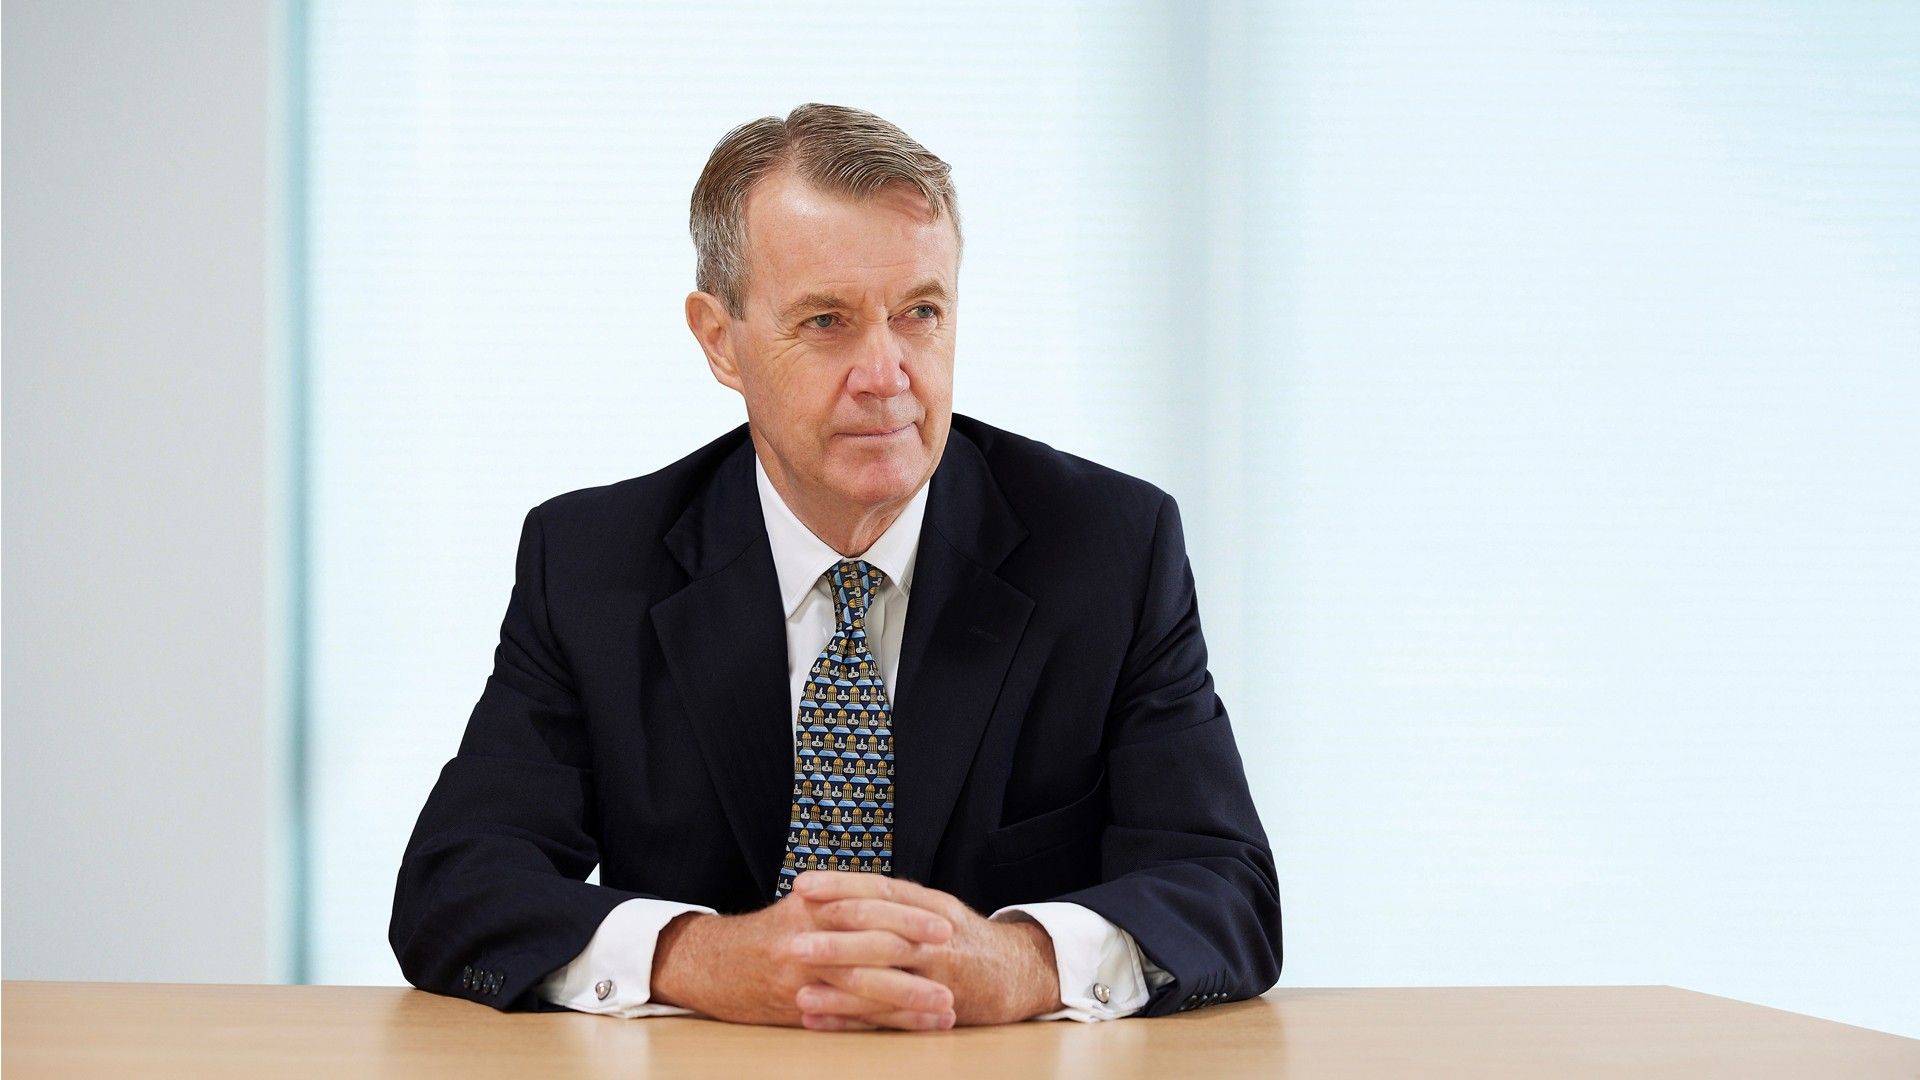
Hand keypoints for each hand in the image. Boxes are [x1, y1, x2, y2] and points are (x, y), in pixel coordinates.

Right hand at [649, 889, 956, 1029]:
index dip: (911, 918)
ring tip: (946, 1008)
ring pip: (863, 989)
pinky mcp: (797, 1007)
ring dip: (909, 1001)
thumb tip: (901, 899)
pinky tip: (914, 1027)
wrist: (713, 964)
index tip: (947, 925)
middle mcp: (808, 938)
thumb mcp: (804, 905)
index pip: (871, 908)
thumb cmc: (770, 933)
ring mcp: (801, 976)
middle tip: (956, 970)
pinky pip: (847, 1018)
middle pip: (871, 950)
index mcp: (814, 905)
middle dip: (918, 963)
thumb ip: (847, 901)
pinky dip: (884, 1024)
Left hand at [790, 870, 1063, 1028]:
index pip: (881, 891)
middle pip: (881, 935)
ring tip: (799, 993)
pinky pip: (889, 1016)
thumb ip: (896, 902)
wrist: (1020, 971)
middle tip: (792, 944)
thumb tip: (841, 888)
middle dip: (834, 941)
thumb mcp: (937, 909)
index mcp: (931, 905)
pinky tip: (820, 1021)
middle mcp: (935, 936)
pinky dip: (853, 1020)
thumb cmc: (966, 938)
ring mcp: (939, 974)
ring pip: (885, 979)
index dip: (840, 886)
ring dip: (840, 988)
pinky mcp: (938, 1009)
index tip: (801, 886)